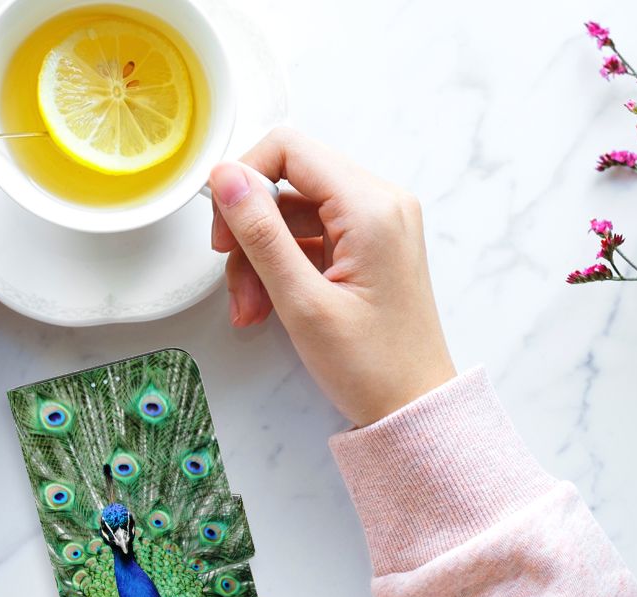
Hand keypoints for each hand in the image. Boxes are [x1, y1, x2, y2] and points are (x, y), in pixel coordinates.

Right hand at [209, 128, 454, 426]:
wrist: (414, 408)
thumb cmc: (371, 366)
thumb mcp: (302, 301)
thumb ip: (260, 233)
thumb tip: (225, 177)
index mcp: (371, 207)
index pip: (289, 149)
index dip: (243, 179)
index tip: (223, 228)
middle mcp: (380, 203)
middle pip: (288, 182)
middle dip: (250, 231)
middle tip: (234, 280)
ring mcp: (376, 224)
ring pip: (292, 214)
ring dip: (260, 258)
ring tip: (251, 310)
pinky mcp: (368, 246)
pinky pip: (309, 237)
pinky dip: (281, 267)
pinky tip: (268, 307)